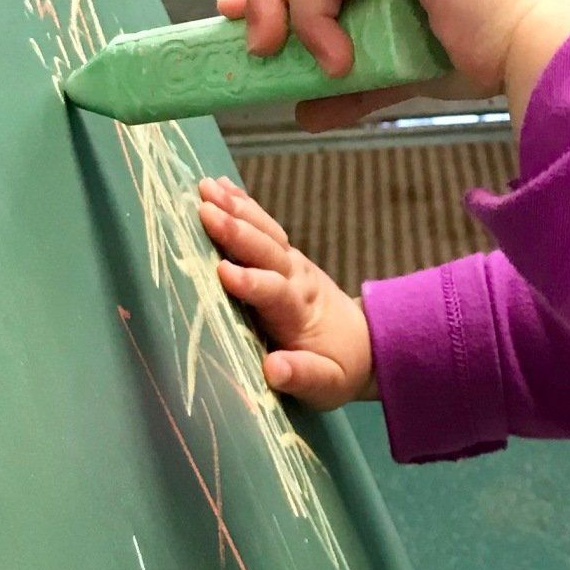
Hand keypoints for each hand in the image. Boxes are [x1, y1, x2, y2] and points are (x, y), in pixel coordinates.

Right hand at [197, 175, 373, 407]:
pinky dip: (243, 204)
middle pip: (267, 252)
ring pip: (265, 232)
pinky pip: (264, 227)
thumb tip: (273, 369)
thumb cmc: (337, 368)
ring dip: (236, 208)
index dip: (252, 283)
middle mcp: (297, 279)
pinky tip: (218, 185)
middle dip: (237, 232)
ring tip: (204, 187)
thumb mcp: (326, 384)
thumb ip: (302, 376)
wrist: (365, 344)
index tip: (223, 271)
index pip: (275, 293)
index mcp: (300, 313)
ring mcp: (292, 264)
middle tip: (204, 210)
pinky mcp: (285, 257)